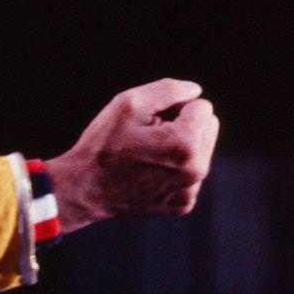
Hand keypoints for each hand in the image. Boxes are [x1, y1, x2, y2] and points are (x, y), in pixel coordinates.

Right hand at [46, 80, 219, 232]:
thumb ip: (169, 89)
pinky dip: (175, 170)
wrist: (84, 189)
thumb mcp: (128, 104)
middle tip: (150, 136)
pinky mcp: (182, 204)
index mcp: (185, 143)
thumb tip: (194, 92)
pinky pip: (191, 174)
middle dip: (184, 125)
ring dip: (181, 147)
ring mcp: (189, 191)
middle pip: (209, 128)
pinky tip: (150, 173)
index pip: (203, 106)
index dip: (176, 107)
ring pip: (201, 151)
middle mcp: (194, 170)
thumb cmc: (103, 145)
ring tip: (148, 155)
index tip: (151, 121)